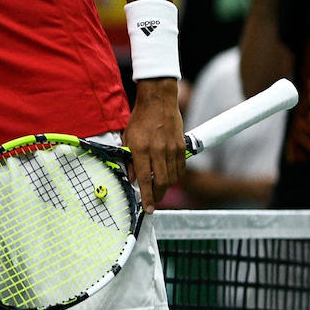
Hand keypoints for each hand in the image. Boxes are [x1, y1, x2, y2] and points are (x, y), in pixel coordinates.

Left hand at [124, 78, 184, 212]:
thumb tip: (131, 179)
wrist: (158, 101)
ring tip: (158, 188)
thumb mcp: (128, 138)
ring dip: (165, 187)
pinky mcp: (182, 147)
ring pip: (172, 178)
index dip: (146, 197)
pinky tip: (168, 177)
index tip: (147, 209)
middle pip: (161, 182)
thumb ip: (129, 159)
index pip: (144, 179)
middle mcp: (158, 151)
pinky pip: (180, 169)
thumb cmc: (140, 119)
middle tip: (153, 201)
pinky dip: (175, 177)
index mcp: (141, 149)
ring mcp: (172, 149)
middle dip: (157, 196)